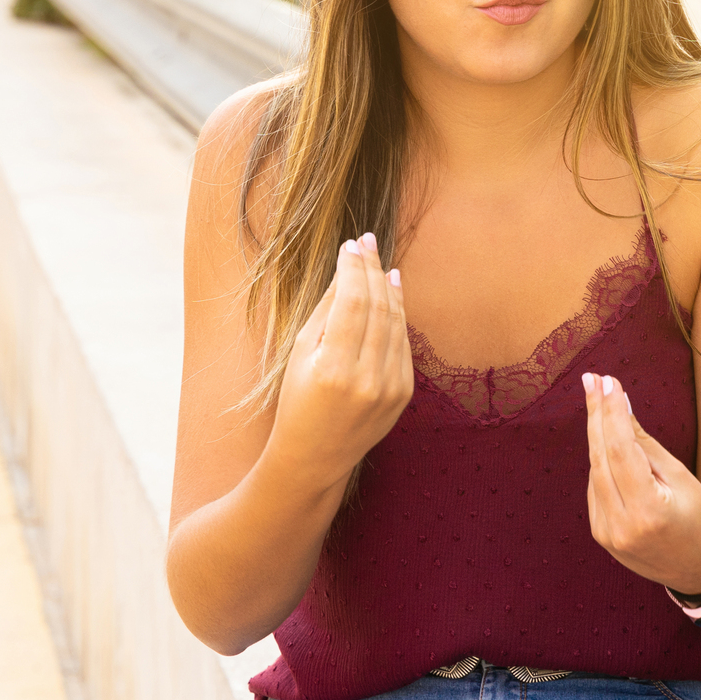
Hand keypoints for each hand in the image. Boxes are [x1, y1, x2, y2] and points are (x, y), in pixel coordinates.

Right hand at [268, 234, 413, 482]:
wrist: (315, 457)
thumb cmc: (297, 402)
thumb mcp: (299, 355)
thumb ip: (326, 312)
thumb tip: (346, 270)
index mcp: (333, 368)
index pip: (352, 302)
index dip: (354, 269)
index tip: (351, 245)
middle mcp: (367, 378)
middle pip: (378, 307)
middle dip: (373, 270)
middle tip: (368, 242)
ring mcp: (390, 388)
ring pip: (396, 323)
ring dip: (390, 289)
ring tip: (382, 264)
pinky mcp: (404, 394)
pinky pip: (403, 344)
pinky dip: (398, 317)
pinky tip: (392, 296)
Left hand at [583, 372, 700, 594]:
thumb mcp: (682, 478)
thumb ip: (645, 445)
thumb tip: (621, 408)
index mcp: (647, 511)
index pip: (620, 450)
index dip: (612, 412)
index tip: (608, 382)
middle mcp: (620, 525)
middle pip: (600, 458)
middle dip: (596, 415)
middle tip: (591, 379)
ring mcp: (607, 534)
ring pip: (595, 472)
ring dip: (597, 434)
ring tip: (598, 399)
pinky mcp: (602, 535)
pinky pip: (596, 489)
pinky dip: (601, 462)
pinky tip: (606, 439)